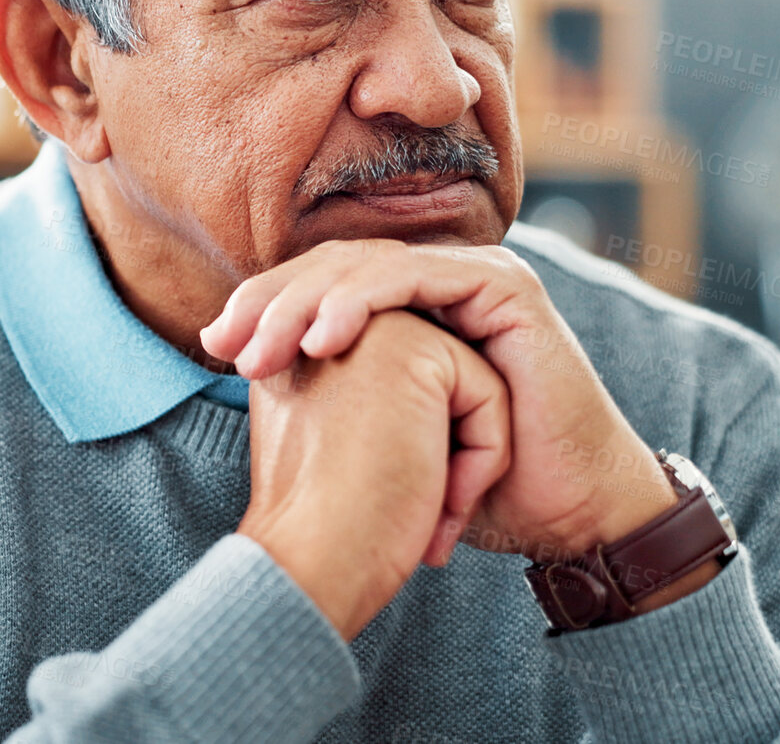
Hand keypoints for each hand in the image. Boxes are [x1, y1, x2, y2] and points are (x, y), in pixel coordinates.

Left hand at [205, 239, 691, 577]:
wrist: (567, 513)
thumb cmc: (480, 485)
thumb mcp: (388, 433)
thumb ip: (336, 394)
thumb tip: (251, 378)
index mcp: (411, 303)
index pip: (321, 283)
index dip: (265, 305)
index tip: (213, 343)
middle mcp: (440, 278)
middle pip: (335, 266)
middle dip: (272, 299)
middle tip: (223, 339)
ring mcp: (474, 276)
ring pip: (367, 266)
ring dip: (305, 303)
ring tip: (263, 346)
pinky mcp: (505, 287)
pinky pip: (418, 277)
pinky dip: (363, 302)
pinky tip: (323, 339)